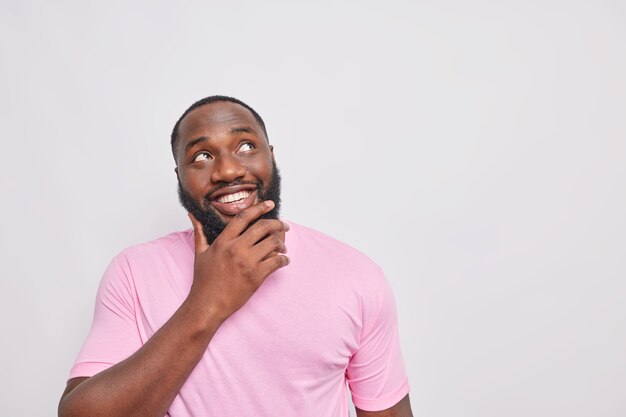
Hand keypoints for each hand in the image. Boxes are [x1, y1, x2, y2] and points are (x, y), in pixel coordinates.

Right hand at [187, 200, 289, 322]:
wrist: (207, 305)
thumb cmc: (203, 280)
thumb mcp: (200, 253)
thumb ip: (199, 232)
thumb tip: (192, 215)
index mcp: (223, 241)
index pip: (243, 217)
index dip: (259, 207)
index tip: (270, 204)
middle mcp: (236, 249)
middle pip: (262, 227)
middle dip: (277, 224)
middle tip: (284, 226)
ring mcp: (247, 262)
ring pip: (272, 243)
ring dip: (282, 244)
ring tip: (283, 247)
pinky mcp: (256, 276)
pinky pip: (276, 262)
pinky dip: (284, 260)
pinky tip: (284, 261)